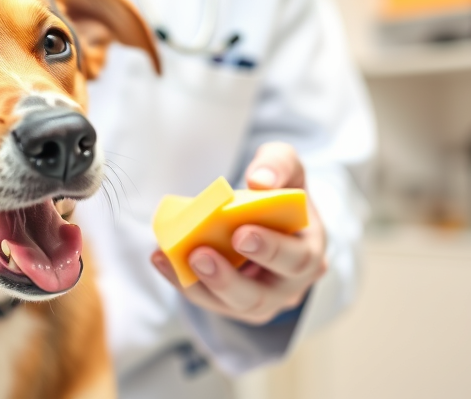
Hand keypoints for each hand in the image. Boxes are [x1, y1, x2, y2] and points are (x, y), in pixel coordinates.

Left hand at [151, 142, 327, 324]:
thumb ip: (278, 164)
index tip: (240, 232)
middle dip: (228, 278)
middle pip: (261, 296)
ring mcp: (261, 301)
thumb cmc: (281, 194)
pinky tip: (160, 257)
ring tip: (174, 257)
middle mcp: (288, 286)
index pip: (297, 259)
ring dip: (200, 285)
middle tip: (200, 254)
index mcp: (309, 252)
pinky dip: (181, 280)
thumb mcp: (288, 168)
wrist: (268, 219)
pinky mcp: (232, 305)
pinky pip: (207, 300)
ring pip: (230, 306)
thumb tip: (260, 180)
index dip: (269, 248)